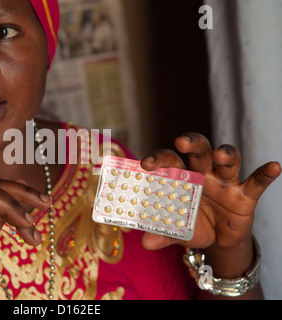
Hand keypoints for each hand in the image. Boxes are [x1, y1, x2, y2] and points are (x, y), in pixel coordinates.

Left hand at [139, 133, 280, 250]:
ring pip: (228, 160)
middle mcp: (204, 173)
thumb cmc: (193, 225)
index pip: (170, 161)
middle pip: (199, 150)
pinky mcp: (245, 195)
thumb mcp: (177, 231)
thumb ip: (162, 234)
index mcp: (183, 177)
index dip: (158, 159)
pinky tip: (274, 166)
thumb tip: (145, 242)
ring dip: (225, 154)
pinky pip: (256, 182)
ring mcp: (225, 182)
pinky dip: (265, 174)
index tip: (145, 163)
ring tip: (220, 154)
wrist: (218, 240)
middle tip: (180, 141)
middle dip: (191, 143)